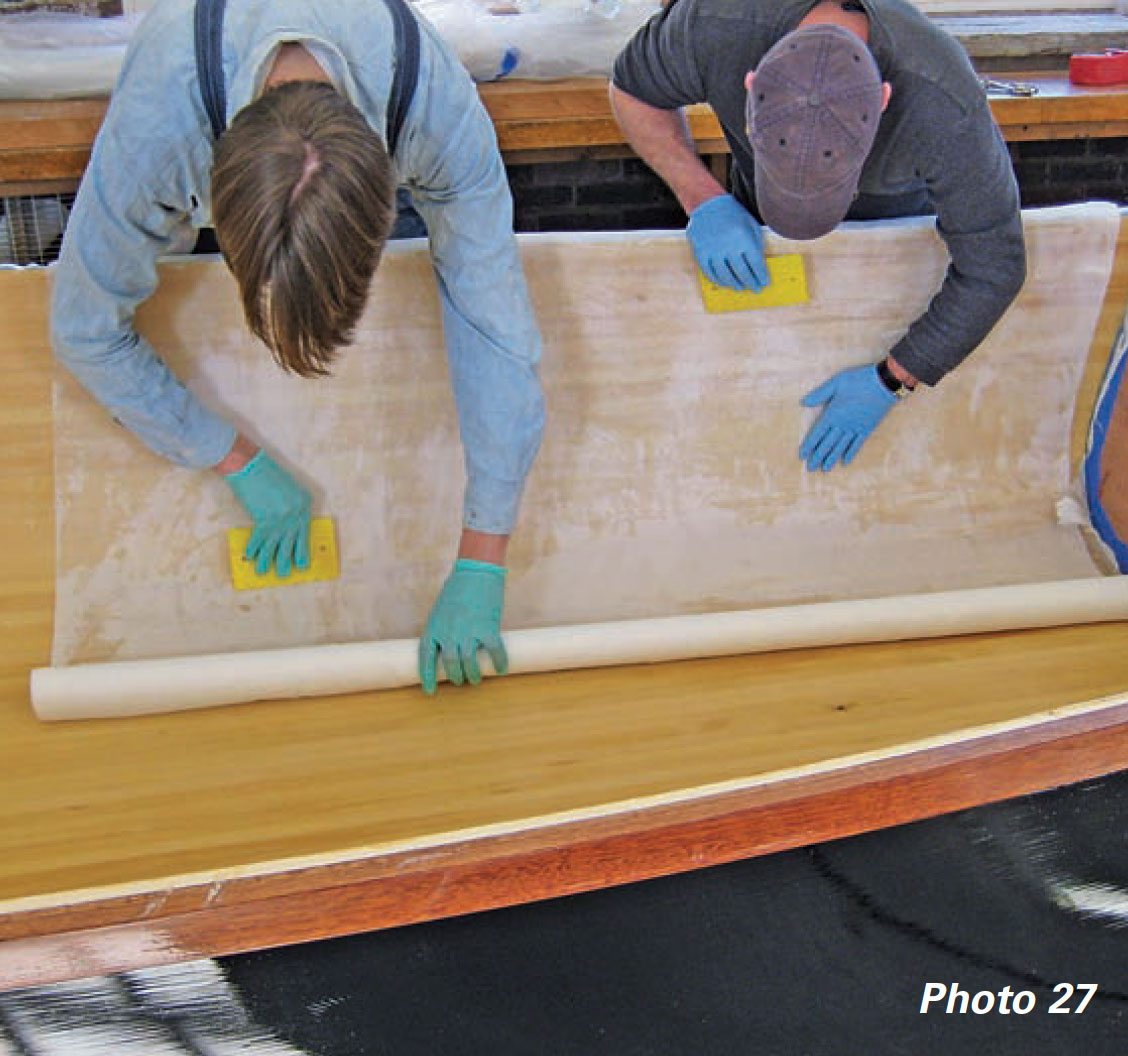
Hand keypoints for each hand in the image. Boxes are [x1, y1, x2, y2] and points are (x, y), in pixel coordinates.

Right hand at [224, 450, 311, 576]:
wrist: (249, 463)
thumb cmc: (266, 473)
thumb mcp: (288, 489)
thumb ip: (291, 508)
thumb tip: (286, 530)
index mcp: (305, 503)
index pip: (305, 532)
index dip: (302, 549)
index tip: (302, 562)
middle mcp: (297, 513)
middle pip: (293, 542)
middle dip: (288, 560)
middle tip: (285, 574)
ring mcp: (282, 517)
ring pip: (276, 545)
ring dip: (269, 561)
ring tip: (266, 572)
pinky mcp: (265, 519)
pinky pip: (260, 540)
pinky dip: (254, 550)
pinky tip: (250, 558)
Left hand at [418, 559, 507, 694]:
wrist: (476, 572)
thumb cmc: (458, 588)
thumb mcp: (441, 610)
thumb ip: (443, 629)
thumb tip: (449, 647)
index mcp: (434, 627)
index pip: (426, 657)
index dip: (427, 676)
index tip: (429, 691)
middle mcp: (449, 632)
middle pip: (450, 663)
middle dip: (455, 676)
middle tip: (460, 680)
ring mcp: (468, 631)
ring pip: (469, 663)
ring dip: (473, 674)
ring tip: (475, 678)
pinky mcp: (488, 628)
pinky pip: (494, 651)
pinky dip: (498, 662)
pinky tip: (501, 668)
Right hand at [686, 194, 769, 290]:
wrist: (707, 204)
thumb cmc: (733, 213)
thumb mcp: (750, 224)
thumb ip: (755, 243)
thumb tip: (759, 264)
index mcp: (743, 237)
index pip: (755, 263)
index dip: (761, 275)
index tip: (765, 283)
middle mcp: (728, 246)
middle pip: (742, 272)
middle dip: (751, 282)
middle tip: (756, 289)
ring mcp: (713, 251)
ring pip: (725, 275)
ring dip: (734, 283)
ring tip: (740, 287)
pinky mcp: (701, 253)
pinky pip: (709, 272)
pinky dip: (718, 280)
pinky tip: (725, 283)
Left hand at [800, 365, 896, 471]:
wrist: (885, 384)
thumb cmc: (859, 380)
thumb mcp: (836, 382)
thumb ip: (820, 394)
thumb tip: (803, 402)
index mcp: (833, 414)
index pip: (817, 434)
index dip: (809, 445)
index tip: (802, 456)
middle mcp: (843, 425)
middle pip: (827, 444)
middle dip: (818, 456)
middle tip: (810, 468)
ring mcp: (856, 428)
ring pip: (841, 447)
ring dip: (832, 458)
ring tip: (825, 469)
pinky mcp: (867, 429)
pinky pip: (857, 444)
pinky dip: (850, 454)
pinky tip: (845, 462)